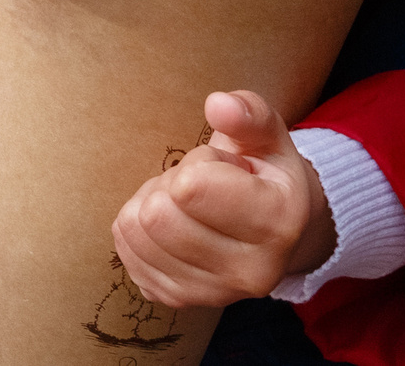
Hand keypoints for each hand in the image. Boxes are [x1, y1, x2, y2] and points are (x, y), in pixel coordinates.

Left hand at [111, 90, 336, 307]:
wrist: (275, 229)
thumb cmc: (264, 173)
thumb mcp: (265, 136)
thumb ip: (247, 113)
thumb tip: (218, 104)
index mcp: (277, 223)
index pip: (190, 187)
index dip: (197, 164)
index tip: (223, 169)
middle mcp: (252, 272)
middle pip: (156, 215)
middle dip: (168, 186)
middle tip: (197, 187)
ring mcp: (215, 293)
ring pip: (135, 233)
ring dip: (149, 206)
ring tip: (186, 206)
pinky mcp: (180, 299)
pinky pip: (127, 254)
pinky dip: (137, 232)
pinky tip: (172, 228)